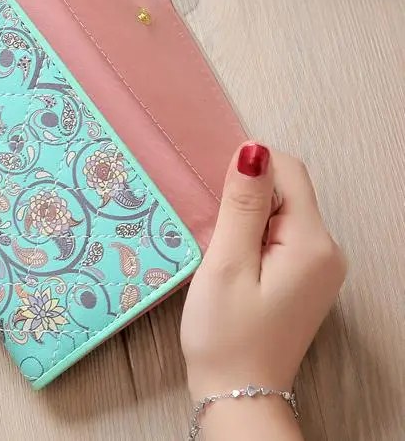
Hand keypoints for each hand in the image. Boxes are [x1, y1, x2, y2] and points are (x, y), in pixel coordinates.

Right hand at [181, 143, 345, 408]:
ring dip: (247, 217)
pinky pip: (282, 234)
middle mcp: (327, 249)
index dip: (249, 169)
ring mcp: (320, 265)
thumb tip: (254, 150)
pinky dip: (255, 236)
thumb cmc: (226, 333)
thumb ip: (242, 204)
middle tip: (214, 233)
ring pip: (282, 211)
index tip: (215, 194)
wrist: (238, 393)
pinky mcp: (307, 276)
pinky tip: (234, 261)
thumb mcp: (227, 263)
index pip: (288, 170)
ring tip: (221, 251)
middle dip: (246, 197)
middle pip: (287, 189)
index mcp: (312, 242)